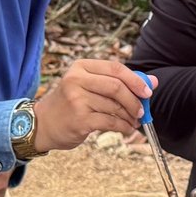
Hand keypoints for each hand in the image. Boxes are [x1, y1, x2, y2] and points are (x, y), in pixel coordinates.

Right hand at [34, 60, 149, 152]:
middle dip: (134, 100)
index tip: (148, 91)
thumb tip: (153, 82)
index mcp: (81, 67)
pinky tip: (126, 129)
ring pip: (114, 106)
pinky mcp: (79, 119)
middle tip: (142, 111)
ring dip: (129, 116)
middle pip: (116, 87)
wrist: (42, 124)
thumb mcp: (90, 86)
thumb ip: (119, 82)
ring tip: (133, 122)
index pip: (115, 68)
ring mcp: (77, 100)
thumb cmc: (70, 103)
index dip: (135, 80)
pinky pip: (110, 122)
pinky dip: (123, 127)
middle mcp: (76, 80)